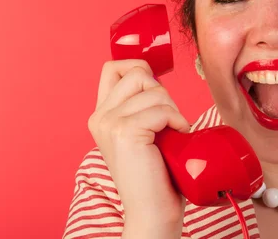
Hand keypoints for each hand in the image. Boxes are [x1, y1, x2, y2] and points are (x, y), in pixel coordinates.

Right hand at [88, 59, 189, 231]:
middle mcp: (100, 117)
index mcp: (102, 114)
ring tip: (172, 133)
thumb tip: (155, 77)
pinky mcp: (125, 132)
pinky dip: (177, 120)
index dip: (140, 68)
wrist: (152, 210)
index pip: (114, 67)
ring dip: (173, 110)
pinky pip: (162, 109)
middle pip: (138, 72)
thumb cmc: (156, 172)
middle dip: (162, 92)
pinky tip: (176, 137)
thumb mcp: (143, 130)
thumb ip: (141, 105)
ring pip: (154, 90)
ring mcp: (110, 123)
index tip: (157, 92)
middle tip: (167, 121)